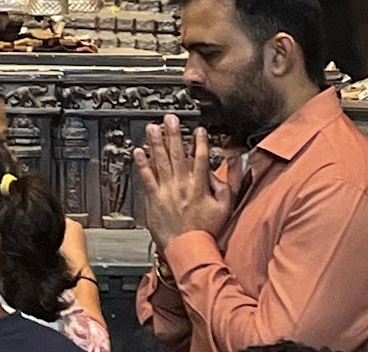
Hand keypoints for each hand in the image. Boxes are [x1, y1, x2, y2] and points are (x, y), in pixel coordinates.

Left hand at [134, 115, 233, 247]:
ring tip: (153, 128)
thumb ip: (227, 185)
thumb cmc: (206, 230)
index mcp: (200, 187)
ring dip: (156, 143)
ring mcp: (167, 191)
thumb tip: (230, 166)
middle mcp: (183, 186)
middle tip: (170, 118)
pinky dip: (142, 164)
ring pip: (161, 162)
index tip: (198, 129)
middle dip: (174, 134)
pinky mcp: (154, 198)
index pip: (201, 159)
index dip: (200, 142)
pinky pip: (147, 178)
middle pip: (178, 155)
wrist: (187, 249)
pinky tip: (138, 151)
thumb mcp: (225, 208)